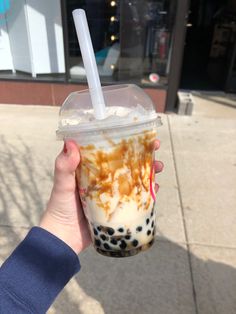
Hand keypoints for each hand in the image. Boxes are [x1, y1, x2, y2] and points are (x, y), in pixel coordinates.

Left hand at [40, 139, 163, 254]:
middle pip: (126, 162)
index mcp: (91, 168)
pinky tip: (156, 188)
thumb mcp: (62, 184)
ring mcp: (112, 192)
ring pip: (134, 178)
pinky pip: (136, 197)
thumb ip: (64, 166)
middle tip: (155, 148)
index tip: (138, 132)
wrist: (63, 238)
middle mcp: (103, 178)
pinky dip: (147, 192)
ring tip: (158, 168)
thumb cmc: (59, 208)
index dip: (124, 139)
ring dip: (148, 171)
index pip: (109, 149)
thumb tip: (71, 142)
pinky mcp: (118, 207)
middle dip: (143, 154)